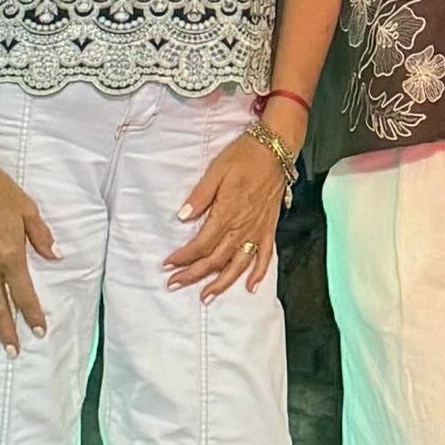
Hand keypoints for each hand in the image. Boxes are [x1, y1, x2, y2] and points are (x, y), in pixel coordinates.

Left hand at [167, 128, 290, 300]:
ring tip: (207, 296)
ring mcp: (258, 229)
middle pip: (216, 259)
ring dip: (222, 283)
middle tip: (175, 284)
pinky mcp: (269, 228)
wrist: (276, 149)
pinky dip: (259, 273)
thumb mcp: (216, 170)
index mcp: (227, 213)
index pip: (201, 244)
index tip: (168, 264)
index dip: (184, 257)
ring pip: (239, 264)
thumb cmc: (244, 156)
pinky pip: (266, 256)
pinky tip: (251, 286)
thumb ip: (200, 196)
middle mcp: (243, 226)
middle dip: (194, 275)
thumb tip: (182, 217)